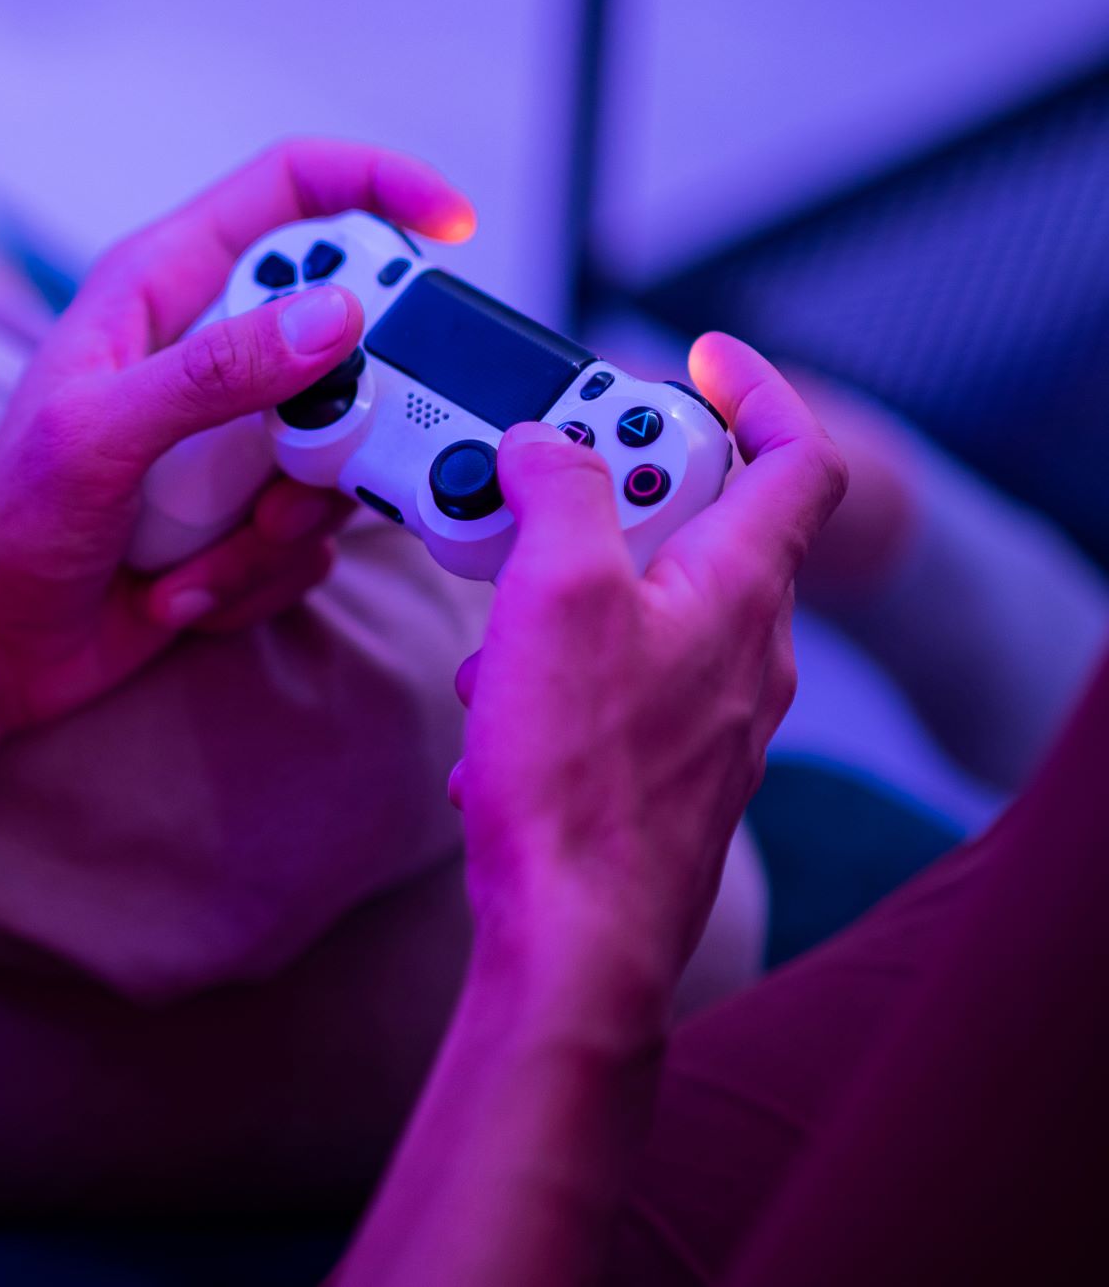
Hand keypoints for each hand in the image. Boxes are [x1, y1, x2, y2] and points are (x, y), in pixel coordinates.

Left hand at [0, 140, 476, 728]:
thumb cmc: (9, 523)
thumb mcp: (100, 434)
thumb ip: (216, 373)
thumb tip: (338, 318)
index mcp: (161, 287)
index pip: (292, 191)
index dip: (380, 185)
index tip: (454, 228)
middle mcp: (211, 349)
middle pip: (351, 337)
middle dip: (338, 419)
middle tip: (289, 469)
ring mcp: (237, 435)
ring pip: (347, 452)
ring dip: (278, 524)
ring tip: (189, 552)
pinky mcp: (254, 512)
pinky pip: (319, 536)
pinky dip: (253, 574)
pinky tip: (175, 587)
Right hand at [450, 335, 847, 1010]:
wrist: (573, 932)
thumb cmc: (576, 776)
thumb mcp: (552, 592)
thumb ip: (555, 489)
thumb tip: (541, 444)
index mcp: (741, 589)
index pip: (798, 459)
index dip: (755, 393)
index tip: (695, 359)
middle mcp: (746, 649)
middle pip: (707, 521)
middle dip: (615, 485)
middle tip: (538, 476)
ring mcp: (710, 713)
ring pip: (652, 599)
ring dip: (570, 576)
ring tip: (495, 599)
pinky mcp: (664, 764)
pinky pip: (620, 672)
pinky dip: (557, 655)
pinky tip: (494, 695)